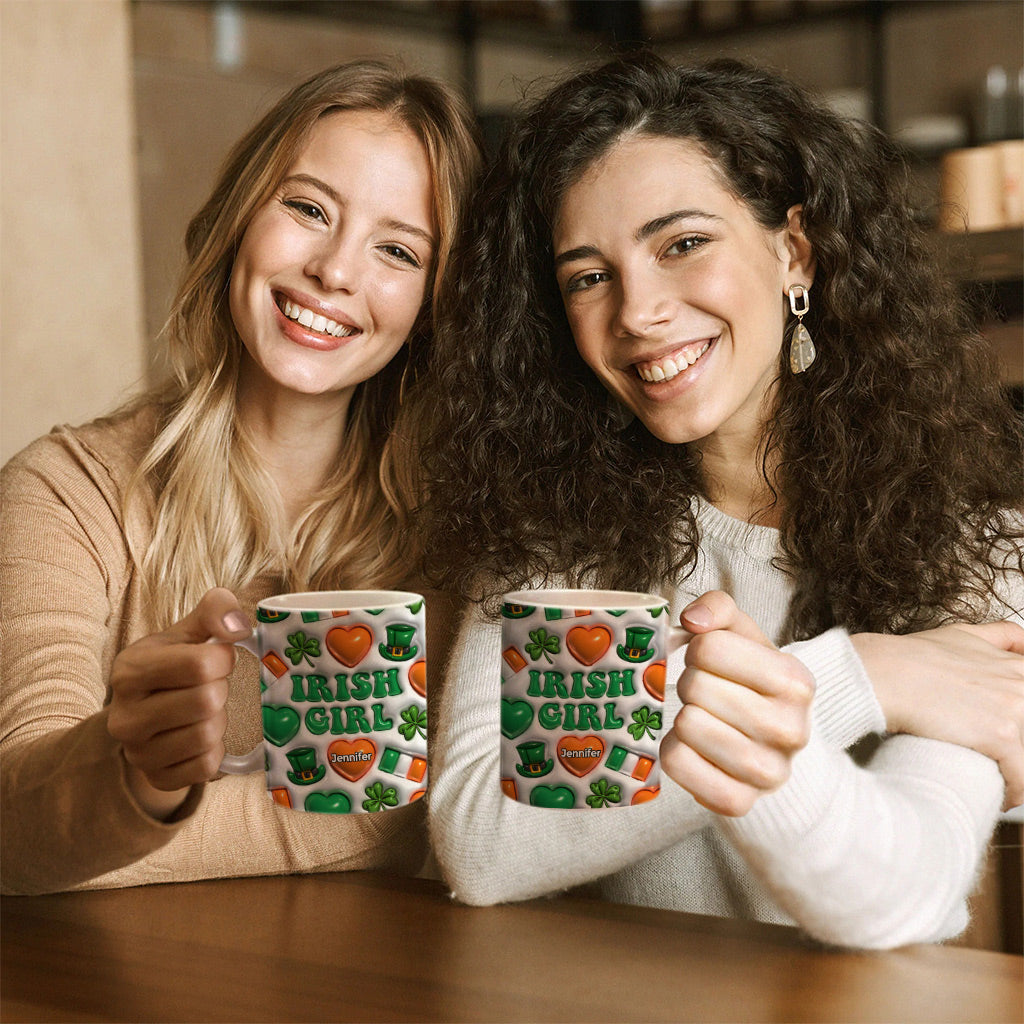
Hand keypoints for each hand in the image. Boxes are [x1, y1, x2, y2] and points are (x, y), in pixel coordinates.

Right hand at [107, 588, 250, 818]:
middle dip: (220, 690)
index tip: (218, 659)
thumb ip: (215, 610)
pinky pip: (207, 767)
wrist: (147, 713)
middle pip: (206, 701)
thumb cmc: (173, 666)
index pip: (199, 664)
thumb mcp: (188, 631)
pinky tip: (201, 736)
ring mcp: (137, 753)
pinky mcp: (156, 778)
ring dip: (219, 720)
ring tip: (204, 711)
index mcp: (129, 671)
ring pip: (208, 735)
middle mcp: (125, 716)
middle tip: (210, 687)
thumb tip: (238, 626)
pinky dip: (215, 750)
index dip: (223, 659)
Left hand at [660, 591, 814, 816]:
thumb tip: (693, 619)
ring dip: (681, 717)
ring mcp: (768, 773)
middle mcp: (791, 729)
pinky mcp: (739, 802)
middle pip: (694, 687)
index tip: (709, 661)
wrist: (770, 745)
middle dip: (689, 684)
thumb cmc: (748, 682)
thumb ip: (719, 608)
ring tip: (701, 718)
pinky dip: (673, 751)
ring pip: (686, 726)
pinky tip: (692, 747)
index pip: (708, 647)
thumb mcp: (742, 636)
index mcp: (795, 681)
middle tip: (703, 693)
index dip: (697, 649)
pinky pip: (677, 763)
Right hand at [852, 622, 1023, 809]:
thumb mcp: (960, 634)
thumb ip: (998, 636)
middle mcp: (1021, 684)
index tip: (1008, 735)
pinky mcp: (1002, 736)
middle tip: (999, 758)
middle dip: (1017, 747)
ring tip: (1001, 783)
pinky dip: (1014, 793)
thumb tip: (1021, 640)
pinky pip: (1022, 779)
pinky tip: (1000, 796)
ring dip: (1018, 772)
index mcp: (1016, 666)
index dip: (1018, 722)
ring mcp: (1015, 709)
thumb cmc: (910, 657)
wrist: (883, 673)